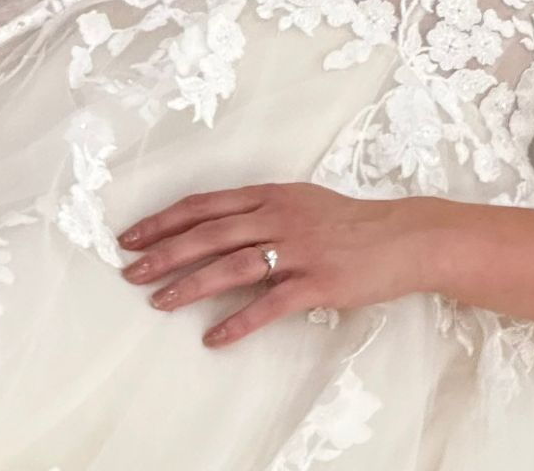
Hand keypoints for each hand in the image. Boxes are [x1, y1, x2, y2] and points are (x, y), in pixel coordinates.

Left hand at [118, 182, 437, 345]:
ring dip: (192, 284)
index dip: (166, 220)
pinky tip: (215, 338)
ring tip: (160, 302)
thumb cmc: (349, 221)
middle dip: (166, 252)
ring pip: (233, 265)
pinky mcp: (317, 282)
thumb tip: (216, 224)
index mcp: (272, 194)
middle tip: (132, 271)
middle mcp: (280, 217)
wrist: (402, 237)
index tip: (133, 235)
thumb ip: (261, 209)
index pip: (206, 204)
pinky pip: (270, 304)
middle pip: (211, 232)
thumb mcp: (302, 201)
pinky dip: (239, 321)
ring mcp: (298, 249)